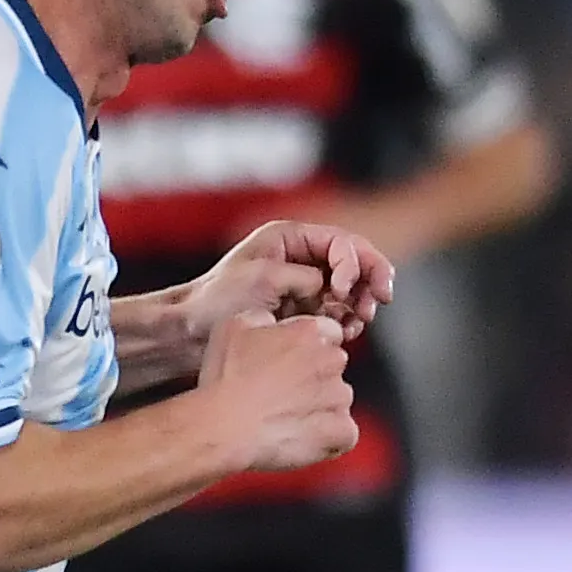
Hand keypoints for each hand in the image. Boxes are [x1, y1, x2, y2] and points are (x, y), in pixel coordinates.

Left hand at [183, 217, 394, 352]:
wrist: (191, 333)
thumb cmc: (218, 301)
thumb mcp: (263, 278)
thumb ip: (304, 277)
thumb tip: (331, 287)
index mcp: (290, 238)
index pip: (341, 242)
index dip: (354, 264)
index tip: (345, 291)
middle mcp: (301, 257)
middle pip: (354, 261)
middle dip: (371, 280)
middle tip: (379, 303)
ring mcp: (304, 284)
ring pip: (351, 289)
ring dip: (361, 304)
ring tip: (357, 323)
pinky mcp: (303, 311)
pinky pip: (337, 312)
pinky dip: (346, 321)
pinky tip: (345, 332)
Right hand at [189, 310, 354, 475]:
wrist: (225, 427)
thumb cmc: (226, 381)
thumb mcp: (232, 328)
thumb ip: (263, 318)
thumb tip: (272, 321)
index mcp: (308, 333)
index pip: (328, 333)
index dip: (307, 349)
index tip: (292, 363)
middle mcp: (329, 360)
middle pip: (333, 366)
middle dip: (314, 378)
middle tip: (283, 393)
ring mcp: (338, 396)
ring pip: (338, 399)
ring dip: (320, 408)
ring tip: (287, 418)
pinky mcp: (340, 430)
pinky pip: (344, 434)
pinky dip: (329, 438)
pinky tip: (302, 438)